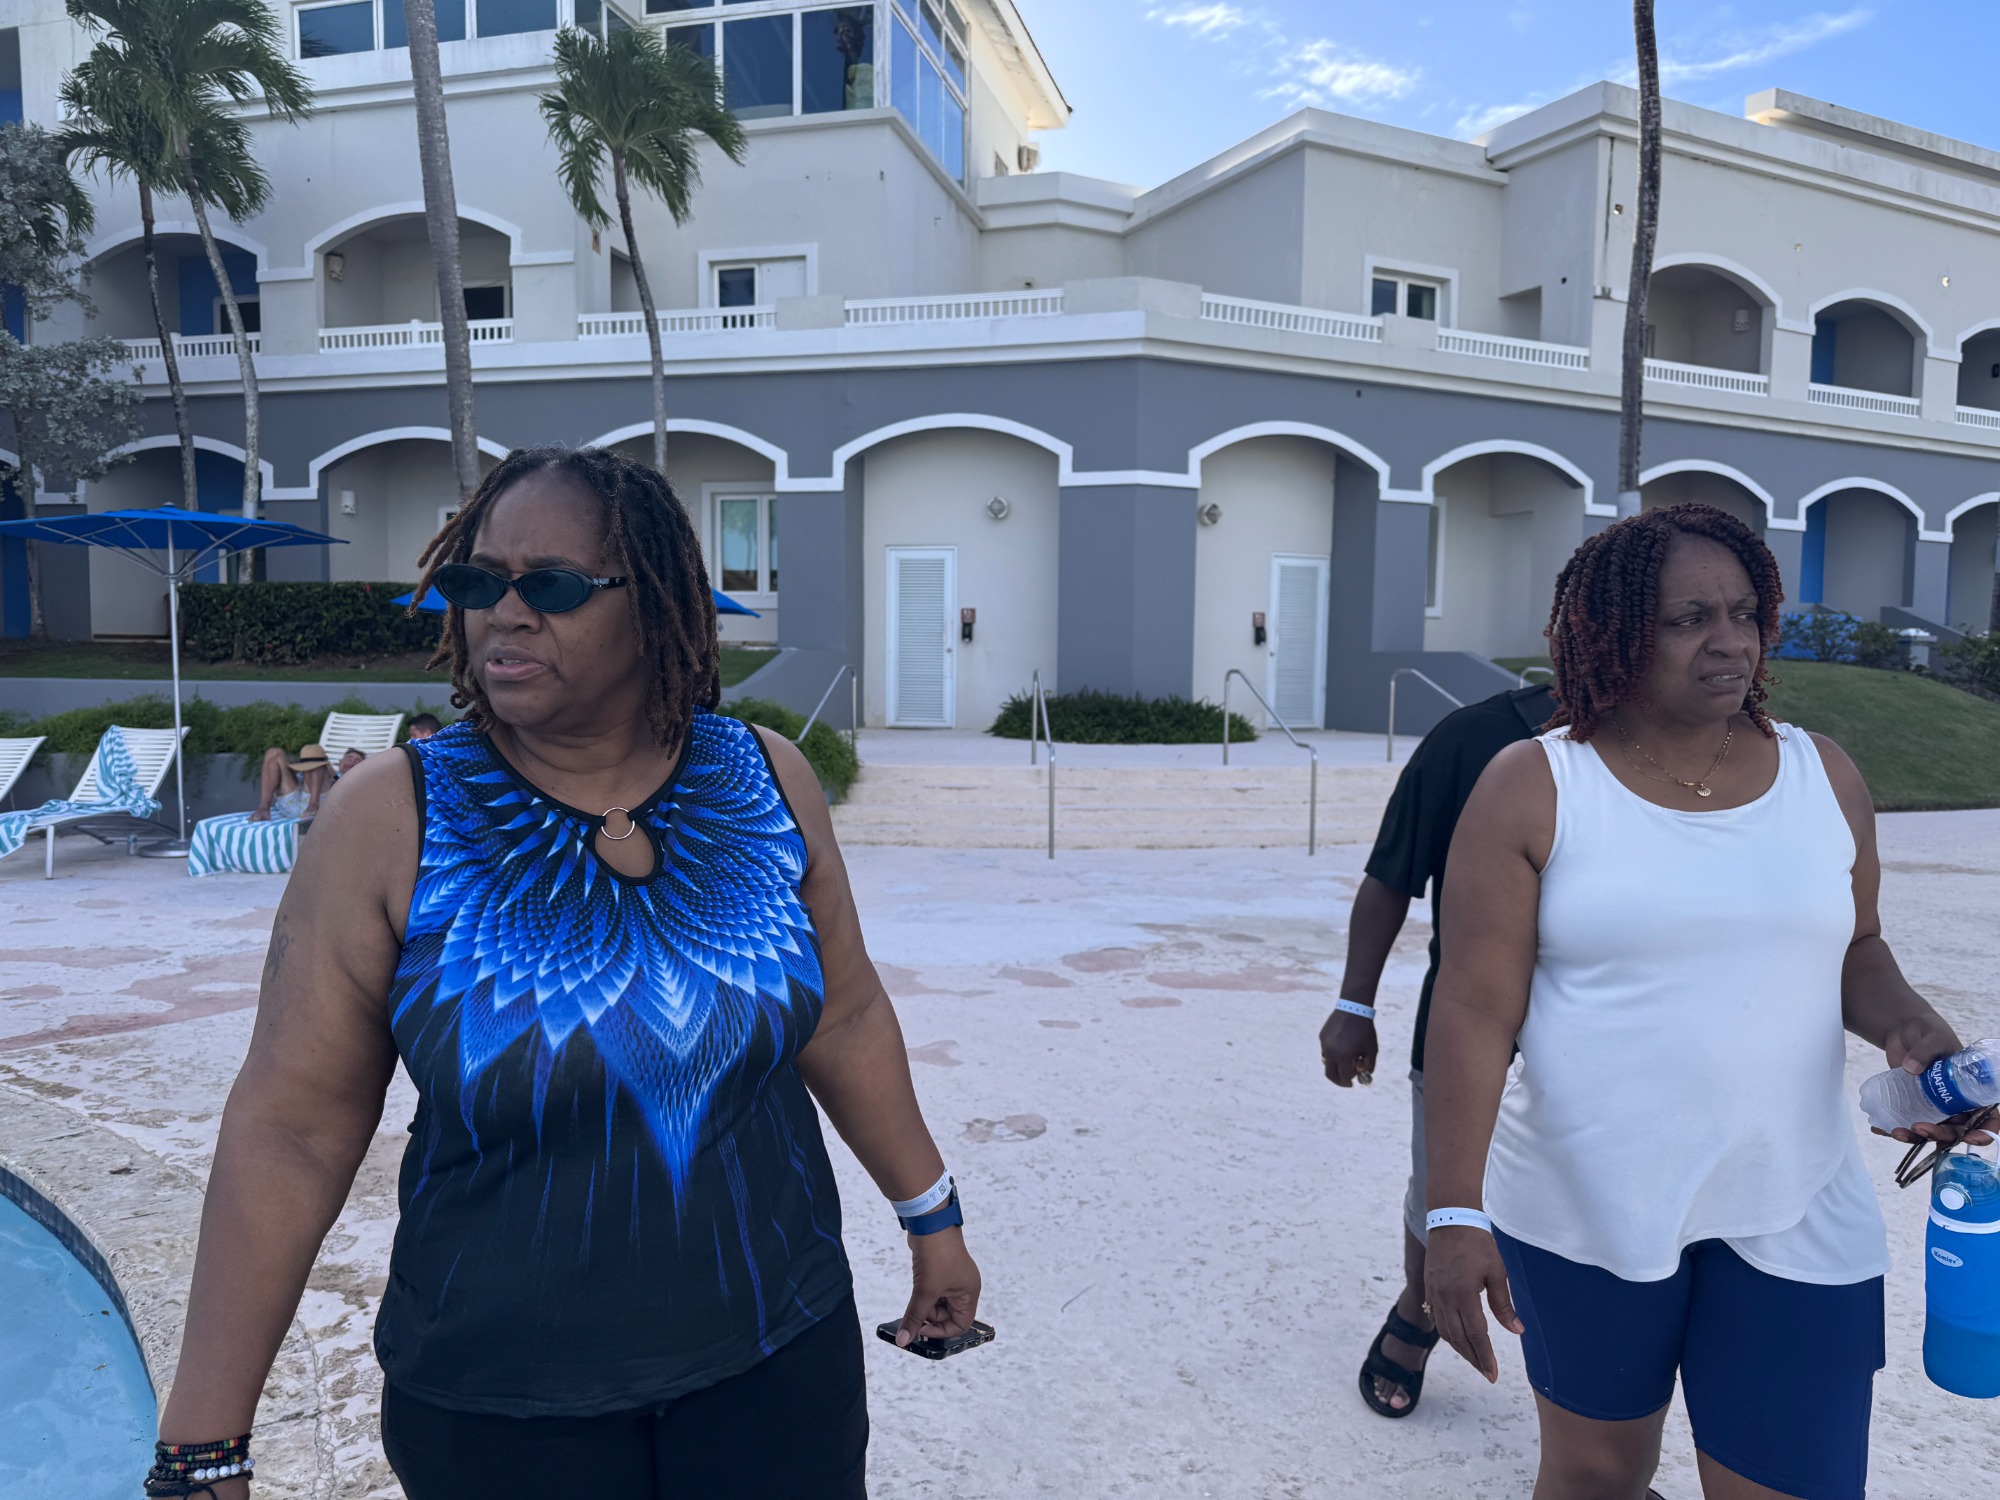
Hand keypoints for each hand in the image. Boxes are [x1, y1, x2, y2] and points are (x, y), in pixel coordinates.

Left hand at [896, 1226, 979, 1346]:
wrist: (930, 1224)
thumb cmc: (937, 1256)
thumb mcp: (925, 1291)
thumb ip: (915, 1318)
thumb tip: (904, 1340)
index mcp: (969, 1293)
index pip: (961, 1324)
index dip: (943, 1331)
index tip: (923, 1330)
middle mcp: (963, 1287)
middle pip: (948, 1315)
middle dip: (930, 1317)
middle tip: (915, 1314)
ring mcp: (951, 1278)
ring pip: (937, 1303)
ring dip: (924, 1306)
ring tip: (915, 1297)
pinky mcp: (939, 1271)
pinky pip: (932, 1291)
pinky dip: (923, 1295)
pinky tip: (916, 1290)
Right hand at [1318, 1009, 1377, 1087]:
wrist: (1354, 1008)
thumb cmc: (1365, 1030)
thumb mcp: (1372, 1049)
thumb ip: (1369, 1065)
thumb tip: (1363, 1075)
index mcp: (1344, 1056)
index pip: (1344, 1076)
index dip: (1349, 1081)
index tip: (1353, 1082)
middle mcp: (1331, 1052)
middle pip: (1330, 1074)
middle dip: (1338, 1080)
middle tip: (1345, 1081)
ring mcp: (1324, 1044)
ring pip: (1327, 1062)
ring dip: (1335, 1065)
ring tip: (1347, 1056)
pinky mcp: (1322, 1036)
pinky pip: (1325, 1050)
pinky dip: (1333, 1053)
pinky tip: (1343, 1043)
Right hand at [1423, 1226, 1522, 1383]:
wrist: (1451, 1221)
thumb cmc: (1478, 1244)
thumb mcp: (1497, 1272)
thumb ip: (1504, 1304)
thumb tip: (1517, 1330)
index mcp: (1463, 1294)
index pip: (1475, 1334)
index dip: (1485, 1357)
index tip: (1492, 1375)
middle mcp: (1445, 1297)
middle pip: (1458, 1338)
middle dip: (1473, 1358)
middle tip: (1486, 1373)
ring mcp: (1434, 1293)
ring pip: (1444, 1331)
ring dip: (1459, 1348)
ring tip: (1474, 1359)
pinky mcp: (1429, 1288)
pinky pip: (1435, 1318)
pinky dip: (1446, 1332)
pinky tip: (1456, 1337)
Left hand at [1873, 1016, 1993, 1145]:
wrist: (1903, 1030)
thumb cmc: (1929, 1032)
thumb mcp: (1933, 1036)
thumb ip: (1926, 1050)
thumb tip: (1912, 1068)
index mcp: (1972, 1090)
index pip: (1988, 1117)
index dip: (1985, 1131)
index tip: (1972, 1137)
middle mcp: (1957, 1103)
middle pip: (1957, 1130)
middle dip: (1942, 1135)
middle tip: (1920, 1127)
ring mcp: (1935, 1106)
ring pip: (1933, 1131)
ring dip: (1918, 1137)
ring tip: (1898, 1132)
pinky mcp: (1914, 1105)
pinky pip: (1909, 1123)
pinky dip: (1898, 1129)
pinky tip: (1885, 1129)